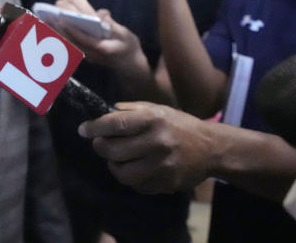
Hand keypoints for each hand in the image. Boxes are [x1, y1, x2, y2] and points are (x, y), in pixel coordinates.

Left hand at [52, 0, 150, 77]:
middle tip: (54, 13)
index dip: (73, 29)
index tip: (63, 19)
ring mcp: (87, 55)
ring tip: (48, 19)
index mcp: (102, 48)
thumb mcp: (126, 35)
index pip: (84, 39)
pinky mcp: (84, 53)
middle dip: (63, 27)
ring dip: (59, 31)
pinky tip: (54, 25)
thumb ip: (114, 26)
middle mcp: (91, 53)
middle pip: (73, 40)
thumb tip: (103, 16)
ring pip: (69, 43)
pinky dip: (62, 34)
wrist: (130, 65)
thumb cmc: (129, 47)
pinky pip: (70, 43)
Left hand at [78, 101, 216, 193]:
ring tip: (116, 159)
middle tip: (100, 144)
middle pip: (114, 150)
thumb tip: (103, 114)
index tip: (83, 130)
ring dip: (114, 166)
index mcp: (153, 119)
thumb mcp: (157, 109)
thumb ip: (130, 110)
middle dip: (101, 147)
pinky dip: (131, 178)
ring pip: (123, 173)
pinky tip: (136, 168)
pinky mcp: (166, 183)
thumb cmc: (179, 125)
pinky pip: (137, 185)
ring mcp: (162, 166)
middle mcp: (157, 142)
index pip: (116, 124)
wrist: (211, 148)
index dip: (95, 127)